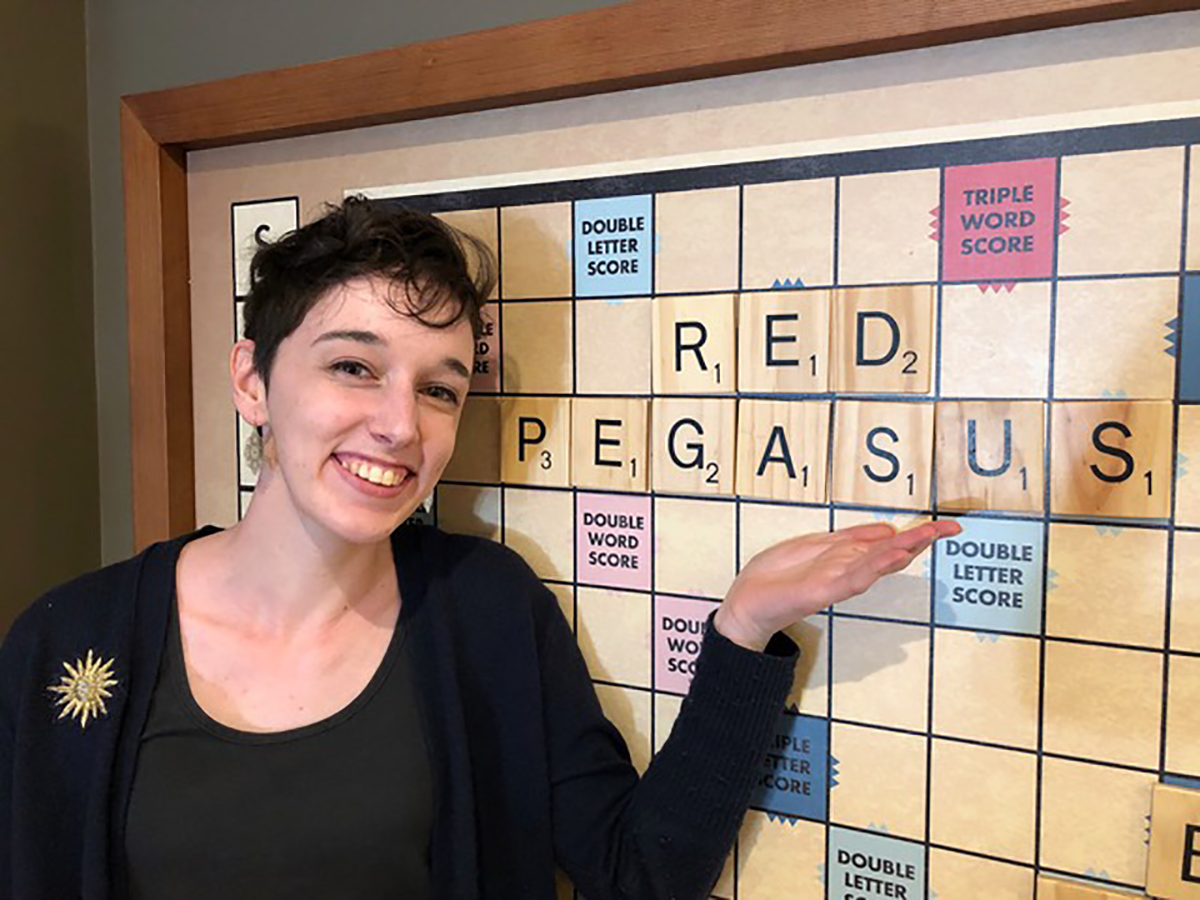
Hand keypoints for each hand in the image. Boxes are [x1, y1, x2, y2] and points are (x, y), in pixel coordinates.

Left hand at [713, 520, 962, 650]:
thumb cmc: (776, 577)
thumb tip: (887, 529)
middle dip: (919, 540)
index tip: (944, 525)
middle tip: (949, 528)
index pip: (887, 542)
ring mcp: (837, 581)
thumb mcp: (814, 546)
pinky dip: (872, 566)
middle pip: (889, 552)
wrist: (747, 604)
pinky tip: (889, 556)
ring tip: (926, 538)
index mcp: (846, 557)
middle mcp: (847, 570)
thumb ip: (850, 540)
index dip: (916, 534)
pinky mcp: (822, 591)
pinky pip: (851, 577)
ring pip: (876, 563)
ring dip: (901, 550)